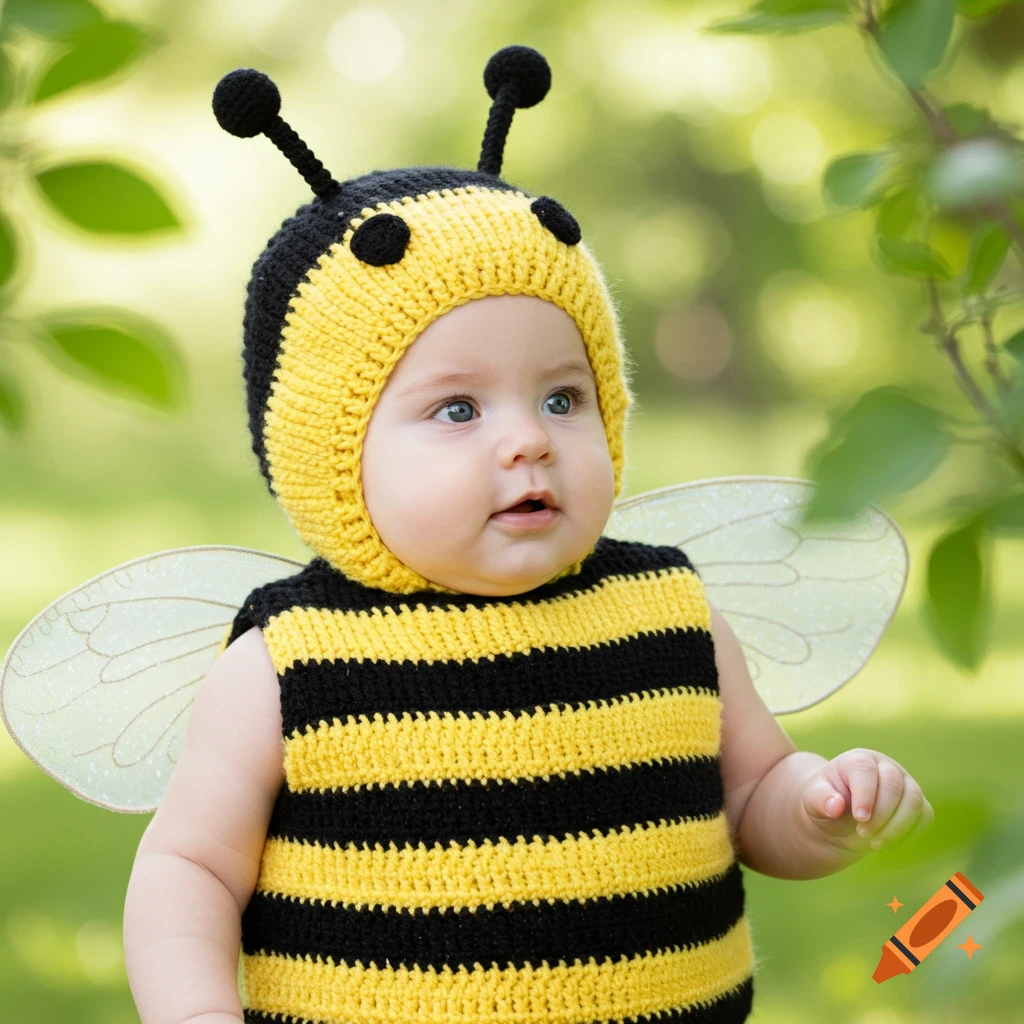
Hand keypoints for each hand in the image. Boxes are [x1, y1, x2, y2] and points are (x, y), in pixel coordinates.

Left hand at [801, 748, 933, 851]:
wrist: (841, 819)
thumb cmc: (826, 804)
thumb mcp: (813, 801)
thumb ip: (820, 800)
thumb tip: (836, 806)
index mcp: (858, 760)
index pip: (866, 771)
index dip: (865, 795)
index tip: (859, 818)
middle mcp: (885, 767)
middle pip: (893, 786)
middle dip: (881, 815)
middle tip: (863, 833)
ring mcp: (905, 783)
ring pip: (914, 801)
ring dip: (897, 827)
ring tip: (875, 843)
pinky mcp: (917, 803)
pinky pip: (925, 816)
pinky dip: (910, 832)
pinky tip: (889, 841)